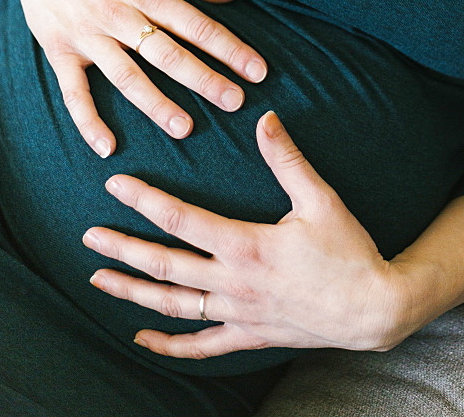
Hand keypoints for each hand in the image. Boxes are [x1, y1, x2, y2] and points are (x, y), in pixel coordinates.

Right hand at [10, 0, 267, 157]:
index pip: (195, 26)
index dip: (229, 48)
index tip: (257, 70)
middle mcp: (119, 17)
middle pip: (167, 54)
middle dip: (203, 79)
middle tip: (235, 102)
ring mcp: (89, 37)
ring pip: (126, 76)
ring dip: (155, 104)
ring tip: (184, 128)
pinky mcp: (61, 52)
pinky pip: (74, 92)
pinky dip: (87, 121)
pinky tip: (107, 146)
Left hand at [83, 111, 410, 358]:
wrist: (375, 307)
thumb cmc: (349, 251)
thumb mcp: (321, 199)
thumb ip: (287, 159)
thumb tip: (265, 118)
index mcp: (246, 246)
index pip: (181, 220)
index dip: (144, 201)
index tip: (115, 185)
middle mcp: (233, 283)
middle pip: (165, 265)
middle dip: (123, 249)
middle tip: (88, 237)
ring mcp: (238, 314)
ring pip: (173, 306)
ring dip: (133, 292)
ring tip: (99, 278)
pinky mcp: (249, 335)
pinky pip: (201, 346)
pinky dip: (169, 346)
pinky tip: (141, 340)